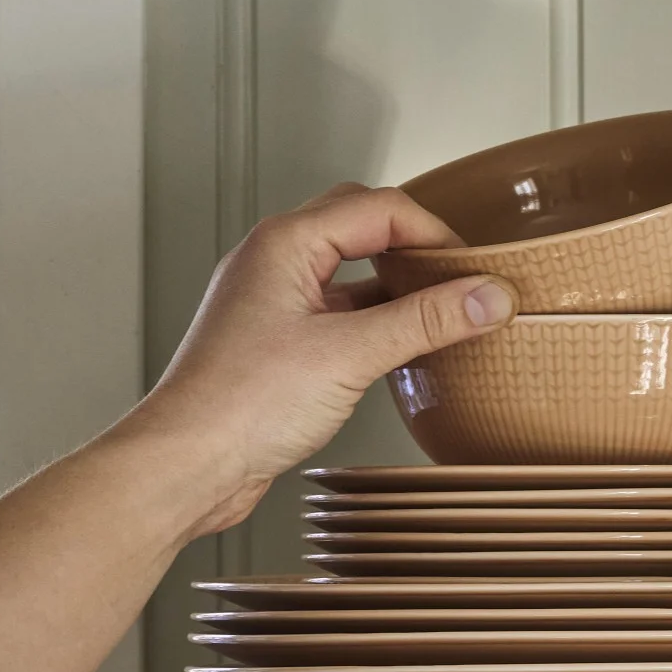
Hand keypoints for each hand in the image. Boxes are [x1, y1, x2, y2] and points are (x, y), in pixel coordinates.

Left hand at [128, 183, 515, 537]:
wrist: (185, 464)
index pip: (380, 207)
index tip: (473, 267)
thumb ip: (425, 322)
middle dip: (413, 244)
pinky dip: (374, 318)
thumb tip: (486, 296)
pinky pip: (336, 310)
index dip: (434, 233)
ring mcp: (272, 300)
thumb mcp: (350, 356)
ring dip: (395, 284)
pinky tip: (402, 346)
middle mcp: (274, 260)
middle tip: (458, 274)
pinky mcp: (275, 341)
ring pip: (349, 269)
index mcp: (285, 243)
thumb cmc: (239, 405)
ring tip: (440, 310)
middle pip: (362, 224)